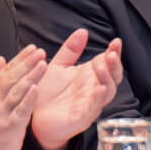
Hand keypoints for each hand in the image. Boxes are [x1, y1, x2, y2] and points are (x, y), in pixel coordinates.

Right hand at [0, 47, 45, 149]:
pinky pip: (20, 112)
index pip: (6, 72)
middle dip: (27, 64)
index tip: (32, 48)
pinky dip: (28, 100)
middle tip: (40, 52)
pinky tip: (36, 89)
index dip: (19, 59)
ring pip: (17, 92)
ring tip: (42, 65)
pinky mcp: (10, 128)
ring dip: (30, 77)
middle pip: (12, 79)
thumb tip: (1, 59)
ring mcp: (2, 114)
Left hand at [30, 30, 123, 149]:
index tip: (116, 41)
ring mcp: (89, 104)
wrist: (33, 117)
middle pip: (113, 77)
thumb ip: (70, 50)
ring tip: (102, 67)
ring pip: (107, 93)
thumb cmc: (48, 93)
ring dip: (107, 80)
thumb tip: (83, 31)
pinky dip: (98, 100)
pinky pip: (93, 109)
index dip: (114, 53)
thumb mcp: (58, 66)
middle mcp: (93, 90)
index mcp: (89, 76)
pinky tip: (99, 89)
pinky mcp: (81, 118)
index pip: (108, 63)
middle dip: (115, 66)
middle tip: (112, 54)